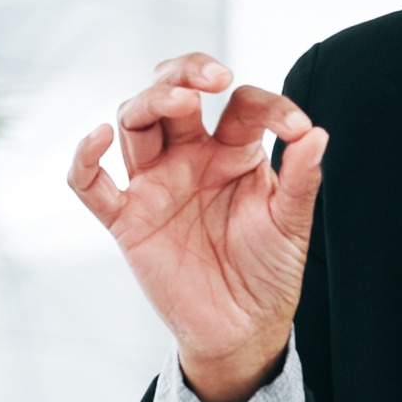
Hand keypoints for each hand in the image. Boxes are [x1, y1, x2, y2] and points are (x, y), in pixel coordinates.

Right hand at [66, 53, 327, 401]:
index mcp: (233, 151)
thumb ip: (301, 179)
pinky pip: (92, 185)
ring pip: (134, 123)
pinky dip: (84, 158)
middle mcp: (190, 158)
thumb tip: (317, 134)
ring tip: (180, 101)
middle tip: (215, 77)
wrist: (243, 329)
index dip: (269, 106)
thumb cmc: (268, 272)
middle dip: (186, 72)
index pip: (242, 105)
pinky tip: (97, 136)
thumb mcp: (291, 224)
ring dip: (150, 101)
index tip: (296, 128)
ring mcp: (156, 185)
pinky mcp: (127, 221)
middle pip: (171, 93)